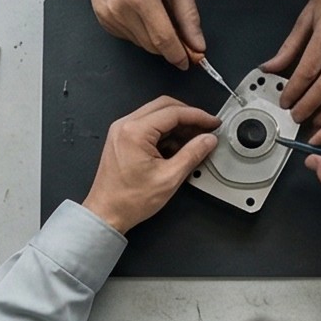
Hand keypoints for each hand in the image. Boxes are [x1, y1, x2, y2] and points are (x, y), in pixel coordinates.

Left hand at [83, 96, 219, 233]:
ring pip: (156, 115)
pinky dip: (166, 133)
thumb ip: (192, 154)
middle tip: (206, 127)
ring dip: (177, 124)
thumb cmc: (130, 200)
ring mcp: (122, 131)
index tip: (213, 123)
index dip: (198, 116)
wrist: (106, 213)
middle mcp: (125, 125)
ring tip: (195, 140)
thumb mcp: (169, 178)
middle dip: (188, 115)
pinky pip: (148, 126)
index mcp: (135, 131)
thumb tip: (208, 140)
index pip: (173, 112)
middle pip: (164, 106)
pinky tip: (179, 147)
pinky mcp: (122, 138)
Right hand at [86, 0, 204, 70]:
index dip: (178, 55)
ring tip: (156, 13)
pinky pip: (131, 39)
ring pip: (142, 45)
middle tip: (180, 34)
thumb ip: (189, 17)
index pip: (163, 39)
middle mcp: (121, 8)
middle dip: (170, 46)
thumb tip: (197, 43)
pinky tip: (141, 13)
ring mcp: (109, 16)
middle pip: (153, 46)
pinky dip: (141, 33)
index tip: (188, 60)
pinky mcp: (104, 22)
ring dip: (155, 38)